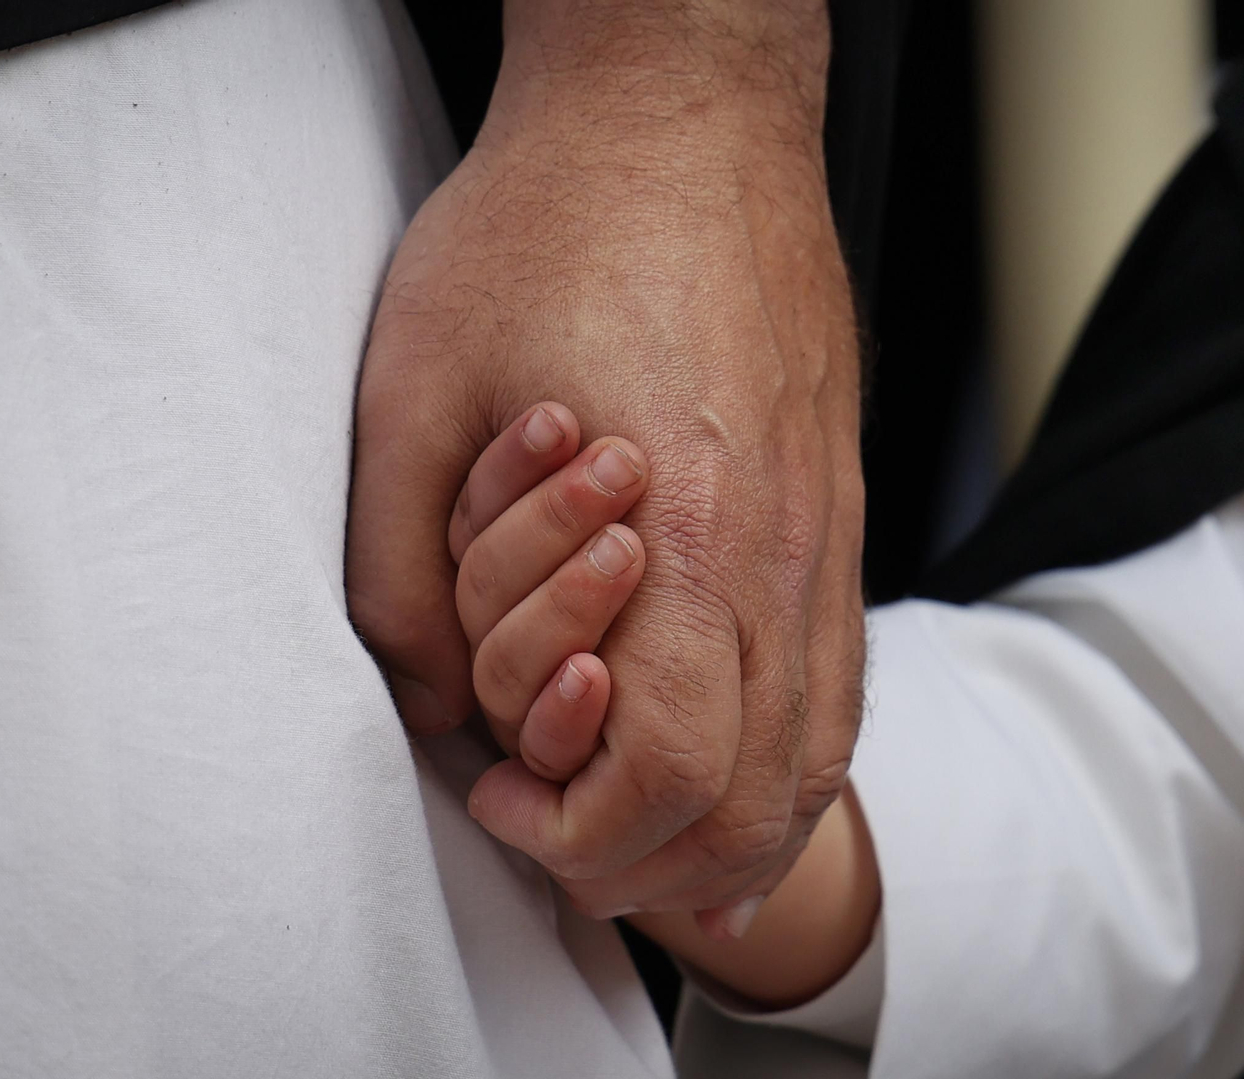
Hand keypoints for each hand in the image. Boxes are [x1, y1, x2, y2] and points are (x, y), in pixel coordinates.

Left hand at [345, 0, 865, 921]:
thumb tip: (430, 707)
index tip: (502, 793)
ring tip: (645, 841)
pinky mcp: (839, 509)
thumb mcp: (412, 394)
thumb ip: (403, 581)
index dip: (578, 828)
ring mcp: (829, 534)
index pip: (670, 773)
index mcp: (686, 532)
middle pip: (757, 802)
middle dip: (652, 865)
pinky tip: (732, 769)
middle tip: (562, 837)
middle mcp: (784, 554)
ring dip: (731, 835)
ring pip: (818, 759)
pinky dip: (786, 764)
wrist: (681, 115)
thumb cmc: (550, 230)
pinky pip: (839, 682)